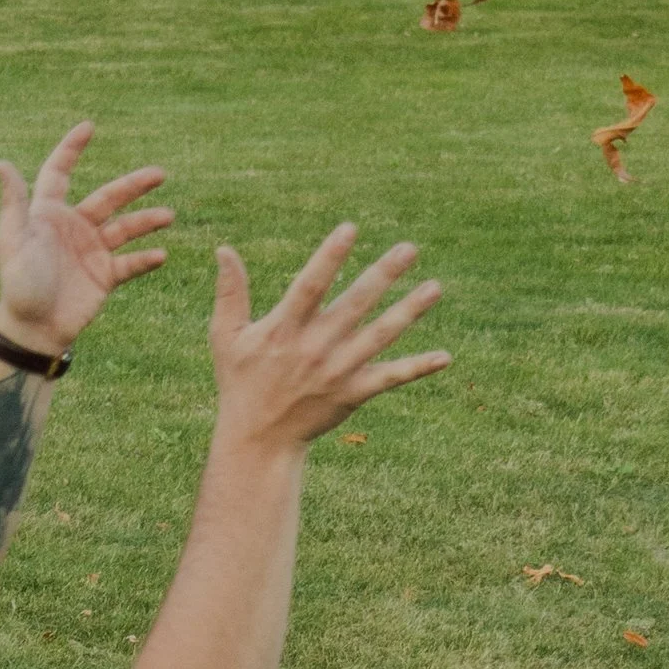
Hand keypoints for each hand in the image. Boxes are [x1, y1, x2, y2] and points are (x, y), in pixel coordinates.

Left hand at [0, 120, 171, 353]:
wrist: (34, 329)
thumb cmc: (19, 284)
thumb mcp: (13, 240)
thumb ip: (14, 203)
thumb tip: (1, 163)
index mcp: (49, 213)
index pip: (60, 172)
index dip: (72, 149)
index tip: (89, 128)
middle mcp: (74, 227)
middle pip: (108, 197)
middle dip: (134, 185)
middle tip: (159, 174)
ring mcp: (92, 252)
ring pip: (126, 228)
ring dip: (147, 220)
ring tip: (169, 215)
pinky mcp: (105, 276)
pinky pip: (130, 263)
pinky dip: (146, 259)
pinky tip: (161, 254)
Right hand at [209, 226, 447, 450]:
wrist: (259, 440)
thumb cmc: (241, 382)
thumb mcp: (226, 336)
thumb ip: (230, 293)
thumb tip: (224, 250)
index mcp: (284, 328)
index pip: (311, 285)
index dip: (330, 256)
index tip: (351, 228)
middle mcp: (315, 347)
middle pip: (355, 304)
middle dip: (384, 274)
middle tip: (409, 248)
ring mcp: (337, 371)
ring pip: (380, 336)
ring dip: (410, 312)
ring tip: (436, 288)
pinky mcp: (353, 394)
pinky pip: (390, 379)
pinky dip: (417, 369)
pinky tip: (444, 357)